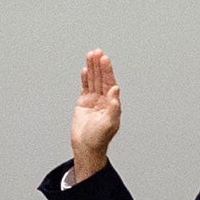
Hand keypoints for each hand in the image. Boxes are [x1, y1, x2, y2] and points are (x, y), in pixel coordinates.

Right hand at [68, 48, 121, 179]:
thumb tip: (116, 89)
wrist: (86, 147)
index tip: (104, 60)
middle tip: (97, 52)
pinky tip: (85, 69)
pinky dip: (85, 78)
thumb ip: (114, 106)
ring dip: (92, 68)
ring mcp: (93, 100)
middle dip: (99, 65)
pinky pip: (85, 87)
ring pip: (93, 80)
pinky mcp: (83, 103)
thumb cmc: (99, 138)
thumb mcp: (109, 123)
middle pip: (101, 78)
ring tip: (90, 55)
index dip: (107, 70)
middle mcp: (104, 99)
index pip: (109, 82)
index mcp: (112, 102)